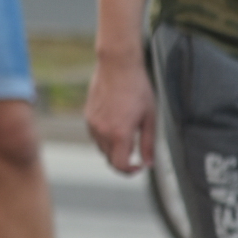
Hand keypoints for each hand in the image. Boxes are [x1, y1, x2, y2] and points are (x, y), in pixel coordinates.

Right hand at [84, 50, 155, 173]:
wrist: (117, 66)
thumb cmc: (137, 88)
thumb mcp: (150, 117)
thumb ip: (149, 144)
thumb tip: (148, 163)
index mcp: (119, 133)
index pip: (120, 165)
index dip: (130, 171)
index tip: (138, 167)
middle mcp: (102, 131)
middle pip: (109, 159)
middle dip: (123, 160)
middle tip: (136, 153)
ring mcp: (92, 123)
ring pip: (101, 147)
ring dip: (113, 148)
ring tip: (126, 134)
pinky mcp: (88, 115)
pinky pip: (95, 135)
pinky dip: (105, 137)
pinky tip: (116, 123)